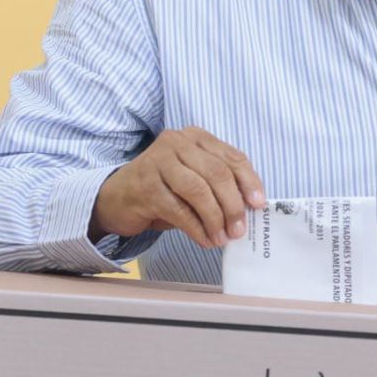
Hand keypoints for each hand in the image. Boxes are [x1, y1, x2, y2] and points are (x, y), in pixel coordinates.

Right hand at [90, 127, 265, 248]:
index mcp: (195, 137)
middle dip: (233, 205)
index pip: (232, 157)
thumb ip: (219, 185)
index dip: (249, 181)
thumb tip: (249, 208)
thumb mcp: (194, 180)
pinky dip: (197, 228)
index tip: (258, 204)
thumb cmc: (164, 189)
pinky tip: (205, 240)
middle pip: (217, 173)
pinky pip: (179, 210)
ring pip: (198, 190)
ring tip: (221, 238)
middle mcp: (176, 143)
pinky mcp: (146, 186)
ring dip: (215, 219)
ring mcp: (158, 162)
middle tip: (239, 230)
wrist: (117, 197)